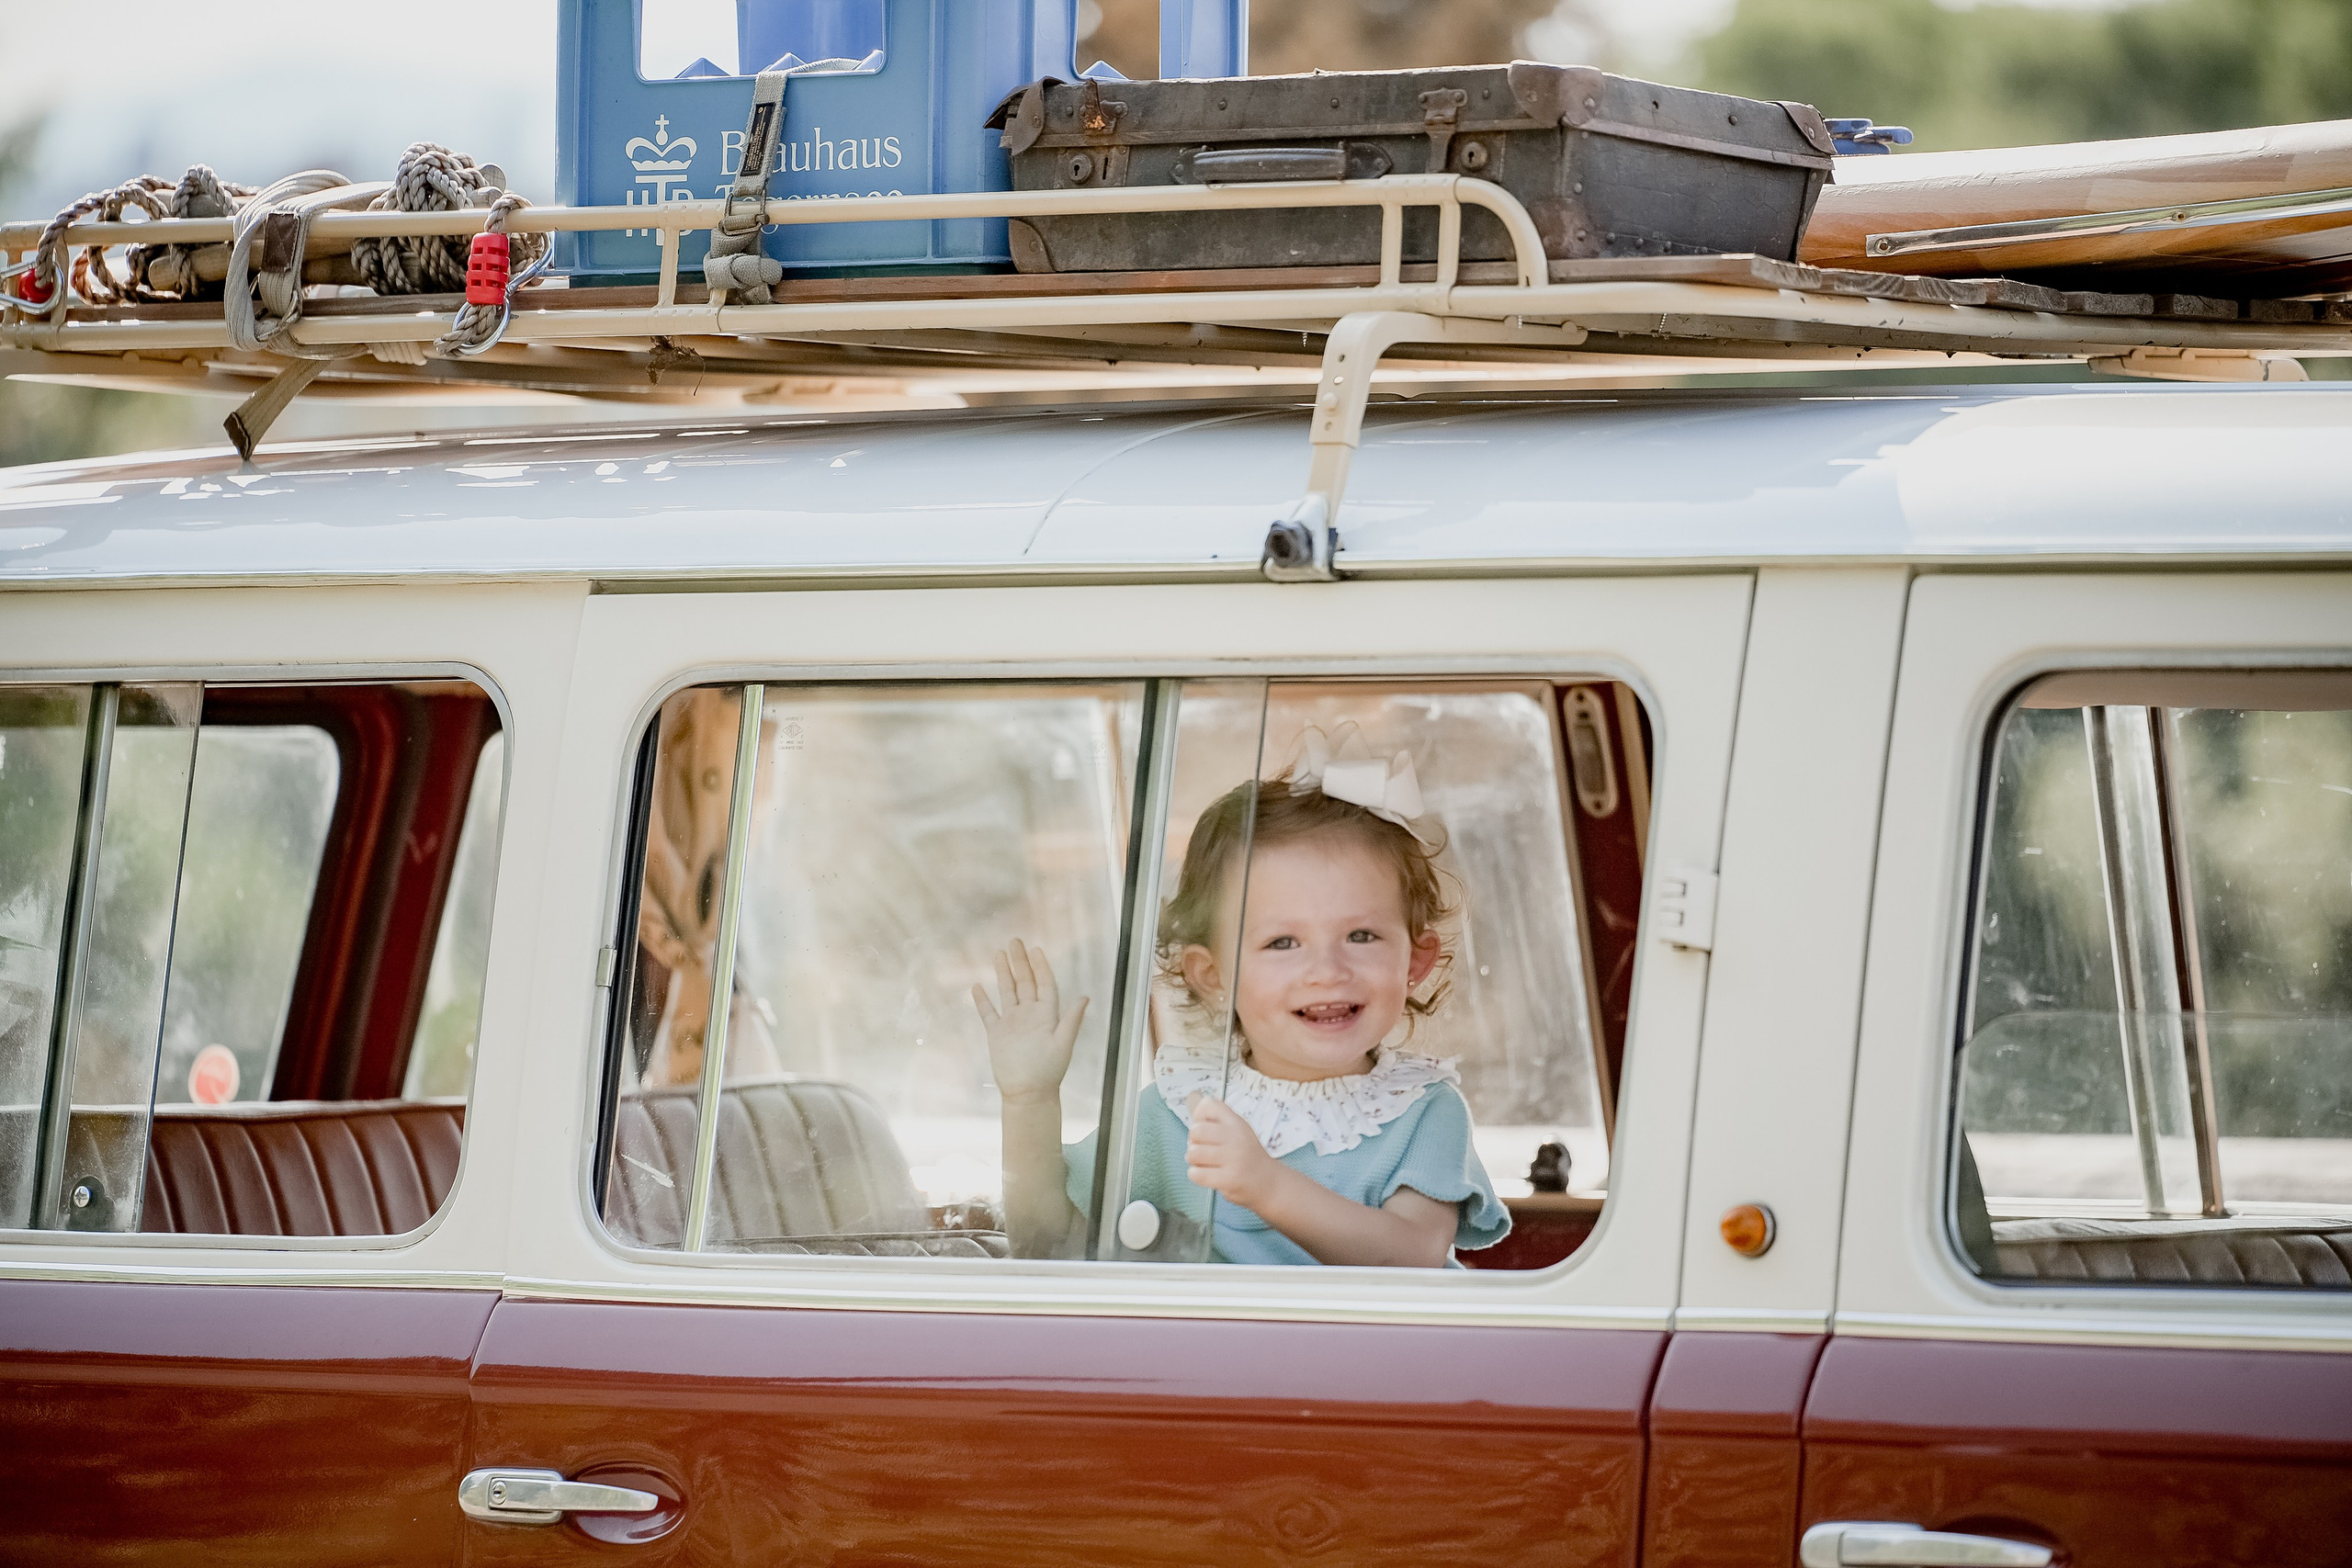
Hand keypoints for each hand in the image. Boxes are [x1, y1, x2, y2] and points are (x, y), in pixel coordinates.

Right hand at [972, 939, 1088, 1106]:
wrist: (1027, 1093)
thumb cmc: (1048, 1071)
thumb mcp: (1062, 1044)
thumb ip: (1071, 1020)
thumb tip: (1085, 997)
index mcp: (1047, 1015)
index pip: (1044, 985)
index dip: (1041, 967)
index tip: (1036, 950)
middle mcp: (1030, 1015)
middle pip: (1024, 982)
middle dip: (1020, 962)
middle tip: (1014, 941)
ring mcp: (1012, 1023)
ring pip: (1007, 992)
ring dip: (1002, 973)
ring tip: (998, 953)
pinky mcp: (997, 1034)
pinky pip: (989, 1012)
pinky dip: (983, 1000)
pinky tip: (977, 986)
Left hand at [1184, 1095, 1281, 1208]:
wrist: (1268, 1182)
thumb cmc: (1246, 1156)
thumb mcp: (1237, 1131)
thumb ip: (1217, 1120)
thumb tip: (1192, 1100)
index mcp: (1236, 1122)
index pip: (1208, 1104)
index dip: (1199, 1116)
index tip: (1206, 1129)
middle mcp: (1236, 1137)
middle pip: (1195, 1130)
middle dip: (1193, 1142)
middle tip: (1203, 1149)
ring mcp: (1233, 1158)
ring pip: (1193, 1153)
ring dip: (1193, 1160)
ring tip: (1205, 1163)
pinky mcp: (1229, 1179)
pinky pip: (1196, 1173)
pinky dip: (1196, 1175)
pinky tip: (1207, 1174)